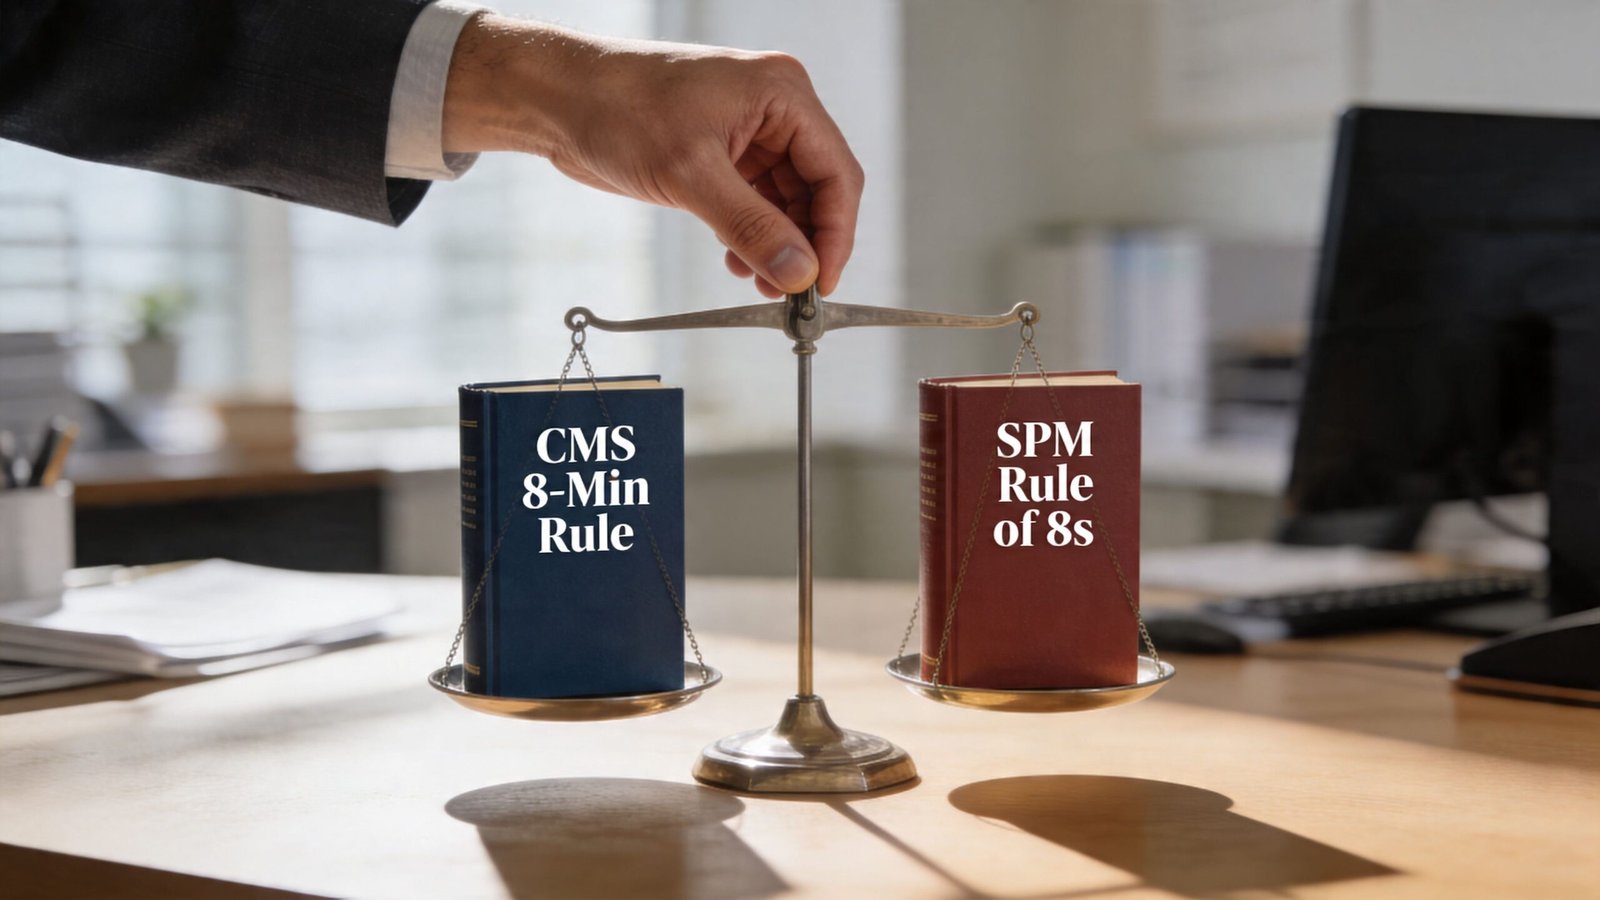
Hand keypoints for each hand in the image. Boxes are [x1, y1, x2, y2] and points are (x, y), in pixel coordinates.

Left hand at [443, 15, 863, 297]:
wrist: (559, 99)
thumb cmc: (618, 107)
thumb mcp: (690, 174)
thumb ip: (751, 226)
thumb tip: (799, 271)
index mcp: (781, 93)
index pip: (836, 171)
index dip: (836, 233)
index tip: (822, 282)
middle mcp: (774, 109)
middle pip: (817, 189)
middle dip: (806, 244)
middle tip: (791, 293)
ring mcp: (750, 132)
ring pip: (788, 201)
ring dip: (778, 245)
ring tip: (759, 282)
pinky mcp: (724, 153)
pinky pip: (757, 202)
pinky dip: (753, 235)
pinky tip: (739, 261)